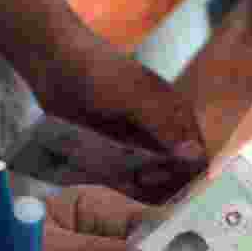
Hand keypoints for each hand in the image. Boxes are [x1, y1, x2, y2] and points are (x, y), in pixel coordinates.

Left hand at [56, 43, 207, 204]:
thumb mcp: (134, 98)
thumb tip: (195, 156)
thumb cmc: (100, 73)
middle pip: (177, 172)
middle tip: (140, 180)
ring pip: (154, 177)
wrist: (55, 63)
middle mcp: (163, 132)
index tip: (157, 177)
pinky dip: (127, 184)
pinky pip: (130, 176)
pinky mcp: (117, 152)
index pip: (196, 157)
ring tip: (127, 182)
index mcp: (177, 116)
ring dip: (145, 187)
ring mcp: (140, 144)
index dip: (184, 174)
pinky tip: (117, 183)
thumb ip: (164, 128)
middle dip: (163, 183)